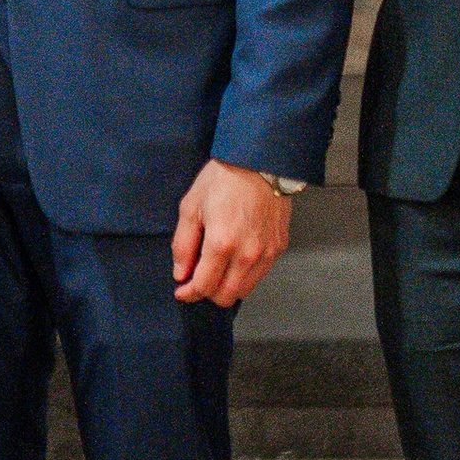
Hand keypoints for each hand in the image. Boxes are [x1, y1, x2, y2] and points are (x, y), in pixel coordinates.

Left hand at [171, 161, 292, 308]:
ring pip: (244, 290)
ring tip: (216, 269)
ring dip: (227, 287)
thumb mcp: (191, 206)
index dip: (189, 293)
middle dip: (207, 292)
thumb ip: (183, 244)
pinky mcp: (278, 248)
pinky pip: (259, 275)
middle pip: (225, 296)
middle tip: (197, 278)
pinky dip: (245, 275)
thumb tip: (181, 273)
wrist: (261, 162)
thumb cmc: (224, 179)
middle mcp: (247, 254)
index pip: (204, 287)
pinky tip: (235, 259)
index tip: (181, 290)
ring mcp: (266, 253)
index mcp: (221, 244)